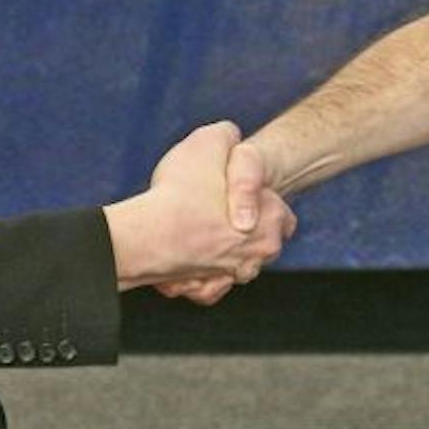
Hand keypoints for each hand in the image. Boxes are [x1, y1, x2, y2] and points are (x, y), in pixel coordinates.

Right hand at [106, 122, 295, 296]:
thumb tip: (229, 137)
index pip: (282, 215)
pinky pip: (209, 284)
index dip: (260, 200)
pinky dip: (199, 274)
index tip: (235, 192)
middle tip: (213, 209)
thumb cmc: (182, 191)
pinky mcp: (204, 292)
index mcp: (272, 220)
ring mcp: (231, 278)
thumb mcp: (210, 140)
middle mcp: (258, 255)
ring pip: (233, 264)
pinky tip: (185, 254)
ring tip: (193, 229)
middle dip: (242, 228)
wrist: (146, 237)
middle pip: (260, 242)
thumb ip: (227, 136)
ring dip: (219, 251)